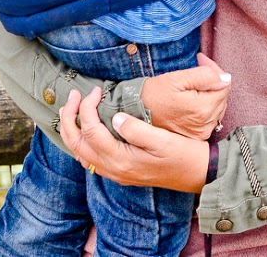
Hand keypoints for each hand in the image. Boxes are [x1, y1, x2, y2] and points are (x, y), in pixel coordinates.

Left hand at [60, 87, 205, 191]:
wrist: (197, 175)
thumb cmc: (183, 155)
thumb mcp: (163, 140)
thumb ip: (137, 130)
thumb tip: (115, 117)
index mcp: (121, 159)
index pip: (91, 131)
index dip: (87, 108)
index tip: (96, 90)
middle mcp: (113, 169)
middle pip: (77, 143)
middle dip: (69, 118)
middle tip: (73, 96)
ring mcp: (115, 173)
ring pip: (80, 153)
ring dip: (71, 131)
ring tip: (70, 110)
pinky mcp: (120, 172)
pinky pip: (89, 159)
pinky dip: (81, 142)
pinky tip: (86, 131)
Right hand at [142, 53, 231, 138]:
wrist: (136, 113)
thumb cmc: (154, 94)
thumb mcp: (177, 79)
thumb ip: (205, 76)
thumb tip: (225, 78)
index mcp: (203, 109)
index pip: (225, 85)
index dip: (215, 71)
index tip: (201, 61)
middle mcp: (205, 124)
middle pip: (222, 96)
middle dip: (214, 81)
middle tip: (198, 68)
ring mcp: (201, 132)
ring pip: (218, 107)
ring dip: (210, 93)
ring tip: (195, 84)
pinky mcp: (196, 136)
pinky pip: (211, 117)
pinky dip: (206, 106)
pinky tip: (195, 99)